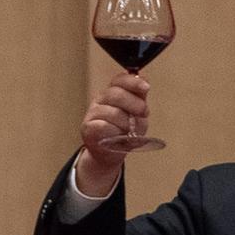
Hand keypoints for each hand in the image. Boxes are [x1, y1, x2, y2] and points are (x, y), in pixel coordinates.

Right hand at [77, 73, 149, 194]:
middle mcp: (101, 100)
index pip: (120, 80)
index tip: (146, 87)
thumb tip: (144, 85)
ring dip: (127, 123)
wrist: (112, 153)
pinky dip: (115, 132)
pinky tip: (117, 136)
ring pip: (113, 112)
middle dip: (134, 104)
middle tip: (143, 113)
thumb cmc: (125, 133)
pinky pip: (104, 126)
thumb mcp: (138, 116)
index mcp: (114, 93)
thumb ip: (140, 100)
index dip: (133, 82)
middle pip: (116, 94)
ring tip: (129, 131)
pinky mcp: (87, 128)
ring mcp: (93, 113)